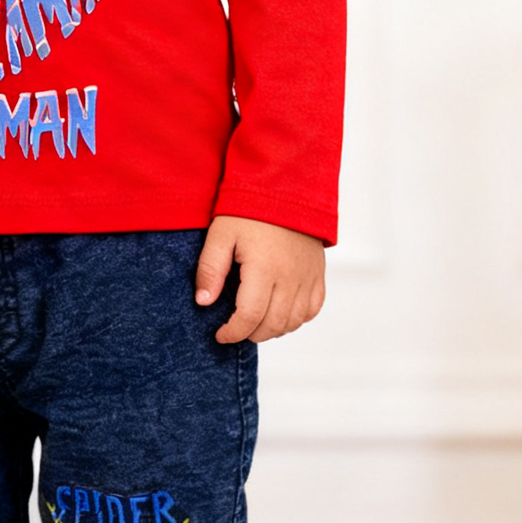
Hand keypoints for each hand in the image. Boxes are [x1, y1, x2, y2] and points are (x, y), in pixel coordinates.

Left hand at [194, 215, 325, 343]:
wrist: (285, 188)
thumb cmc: (250, 209)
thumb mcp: (221, 235)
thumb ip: (211, 269)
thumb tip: (203, 302)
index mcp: (264, 268)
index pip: (250, 316)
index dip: (233, 332)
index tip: (220, 334)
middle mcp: (290, 277)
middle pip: (273, 324)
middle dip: (250, 334)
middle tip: (235, 329)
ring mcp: (308, 277)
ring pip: (294, 321)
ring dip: (272, 330)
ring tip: (254, 323)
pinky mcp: (318, 273)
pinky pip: (313, 309)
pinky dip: (296, 319)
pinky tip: (279, 313)